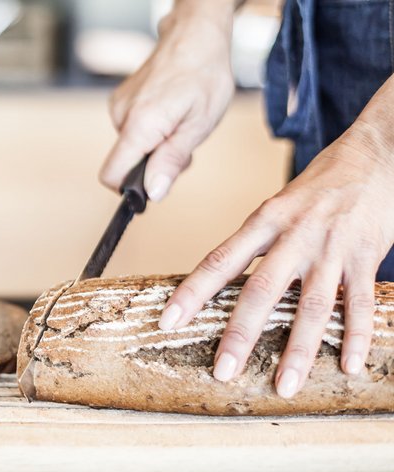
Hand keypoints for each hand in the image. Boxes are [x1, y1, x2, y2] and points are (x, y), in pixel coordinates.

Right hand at [99, 0, 235, 199]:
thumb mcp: (199, 125)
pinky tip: (170, 113)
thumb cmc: (203, 75)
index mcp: (139, 126)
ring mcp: (118, 107)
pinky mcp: (120, 101)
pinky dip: (150, 132)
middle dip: (153, 165)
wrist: (194, 36)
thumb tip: (153, 192)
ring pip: (130, 148)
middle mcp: (121, 117)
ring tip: (180, 124)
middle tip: (183, 144)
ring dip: (155, 147)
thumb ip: (172, 160)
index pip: (111, 175)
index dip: (129, 189)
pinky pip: (131, 131)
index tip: (155, 184)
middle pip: (125, 164)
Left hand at [159, 117, 393, 397]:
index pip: (219, 260)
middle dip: (241, 334)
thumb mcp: (278, 205)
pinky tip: (348, 365)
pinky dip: (355, 336)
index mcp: (264, 220)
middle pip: (262, 290)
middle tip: (223, 371)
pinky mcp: (366, 256)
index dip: (192, 292)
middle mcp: (294, 235)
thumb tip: (224, 280)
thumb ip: (255, 243)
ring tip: (285, 385)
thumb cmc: (320, 183)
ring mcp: (332, 248)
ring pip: (313, 305)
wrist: (378, 153)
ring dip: (299, 350)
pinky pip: (360, 303)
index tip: (168, 321)